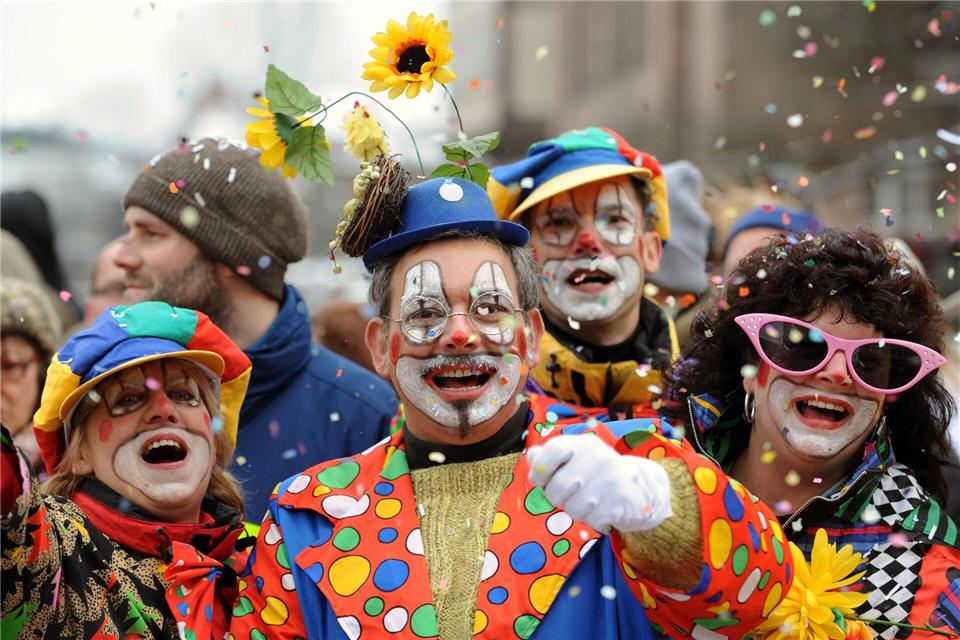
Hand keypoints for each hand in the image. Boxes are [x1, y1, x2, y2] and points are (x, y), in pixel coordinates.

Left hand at [527, 435, 671, 531]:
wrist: (638, 486)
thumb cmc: (596, 471)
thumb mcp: (575, 457)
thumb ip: (550, 456)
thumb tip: (532, 456)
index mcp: (583, 444)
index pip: (551, 451)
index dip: (539, 470)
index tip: (541, 480)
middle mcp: (597, 457)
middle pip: (556, 488)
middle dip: (557, 497)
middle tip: (570, 494)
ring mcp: (610, 479)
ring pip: (571, 508)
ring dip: (575, 510)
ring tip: (588, 500)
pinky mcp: (619, 501)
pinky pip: (589, 519)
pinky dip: (591, 519)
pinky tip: (601, 508)